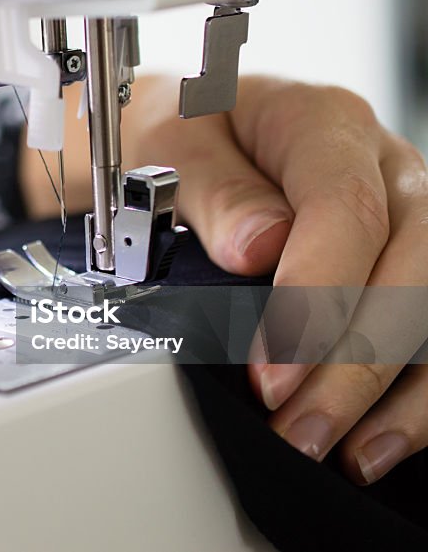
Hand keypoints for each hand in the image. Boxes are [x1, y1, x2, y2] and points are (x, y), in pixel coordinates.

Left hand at [121, 75, 427, 484]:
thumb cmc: (181, 136)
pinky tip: (376, 442)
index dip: (316, 295)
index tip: (270, 368)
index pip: (346, 208)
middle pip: (412, 265)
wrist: (189, 136)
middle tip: (295, 426)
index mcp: (323, 123)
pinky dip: (414, 396)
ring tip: (339, 451)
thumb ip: (213, 190)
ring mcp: (409, 220)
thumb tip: (258, 247)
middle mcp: (386, 168)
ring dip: (395, 392)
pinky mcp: (410, 267)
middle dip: (354, 362)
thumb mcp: (171, 143)